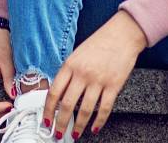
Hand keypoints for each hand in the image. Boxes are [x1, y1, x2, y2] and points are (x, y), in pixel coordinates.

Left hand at [44, 11, 145, 138]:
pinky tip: (94, 128)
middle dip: (61, 123)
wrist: (122, 35)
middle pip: (67, 105)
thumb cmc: (99, 43)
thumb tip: (59, 95)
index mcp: (69, 65)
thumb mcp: (76, 55)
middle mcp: (82, 74)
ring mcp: (98, 81)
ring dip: (79, 126)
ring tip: (76, 134)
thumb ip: (68, 73)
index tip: (46, 121)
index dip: (48, 110)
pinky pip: (104, 109)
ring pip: (85, 110)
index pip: (54, 92)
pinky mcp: (114, 86)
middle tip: (59, 133)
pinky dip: (99, 121)